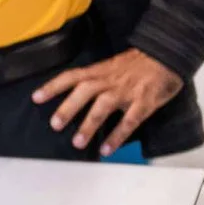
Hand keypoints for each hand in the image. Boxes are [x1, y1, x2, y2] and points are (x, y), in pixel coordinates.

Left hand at [32, 48, 182, 152]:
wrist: (167, 56)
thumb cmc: (138, 64)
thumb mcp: (112, 66)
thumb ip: (96, 79)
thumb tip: (74, 96)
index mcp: (101, 70)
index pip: (72, 76)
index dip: (53, 86)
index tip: (36, 98)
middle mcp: (110, 80)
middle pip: (85, 90)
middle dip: (68, 107)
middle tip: (54, 124)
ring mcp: (127, 91)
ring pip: (103, 106)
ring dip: (89, 124)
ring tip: (78, 142)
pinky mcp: (144, 102)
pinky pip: (129, 120)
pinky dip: (118, 135)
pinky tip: (107, 149)